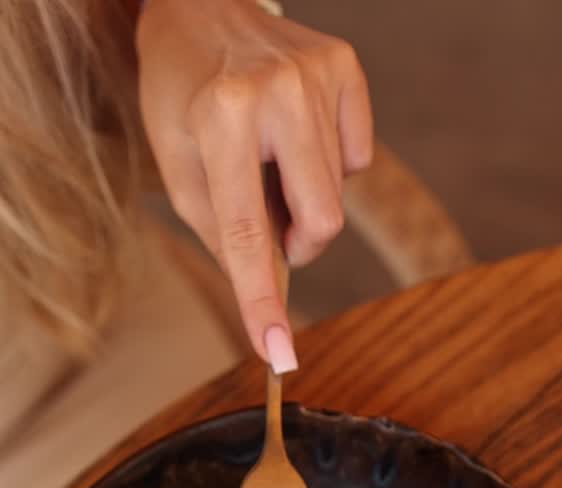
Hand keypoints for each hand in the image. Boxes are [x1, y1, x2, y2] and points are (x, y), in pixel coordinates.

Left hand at [136, 0, 372, 371]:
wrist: (199, 9)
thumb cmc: (182, 96)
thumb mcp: (180, 169)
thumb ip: (223, 236)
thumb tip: (272, 297)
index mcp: (222, 117)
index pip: (248, 235)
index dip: (263, 303)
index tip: (278, 355)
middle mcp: (277, 92)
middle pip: (321, 223)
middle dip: (297, 242)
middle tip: (266, 216)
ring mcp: (318, 76)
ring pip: (337, 195)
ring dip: (304, 198)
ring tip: (269, 158)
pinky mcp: (346, 69)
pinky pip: (357, 159)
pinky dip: (328, 166)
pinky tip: (296, 136)